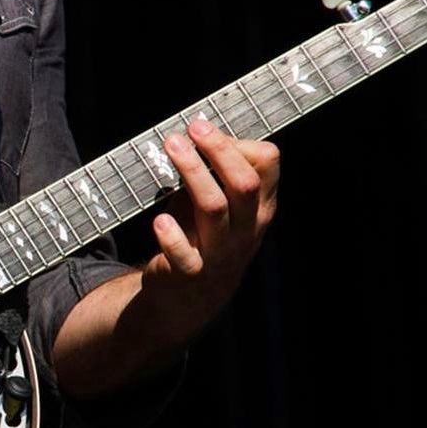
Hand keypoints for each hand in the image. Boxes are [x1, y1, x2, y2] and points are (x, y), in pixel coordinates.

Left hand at [144, 119, 279, 330]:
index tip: (202, 131)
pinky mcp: (191, 273)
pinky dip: (171, 235)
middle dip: (217, 150)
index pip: (267, 164)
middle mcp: (246, 229)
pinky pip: (186, 255)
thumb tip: (198, 131)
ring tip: (170, 146)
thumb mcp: (216, 204)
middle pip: (244, 182)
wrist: (188, 299)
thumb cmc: (200, 238)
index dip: (235, 142)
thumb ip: (214, 174)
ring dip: (192, 173)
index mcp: (258, 208)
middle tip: (190, 128)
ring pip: (214, 207)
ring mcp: (221, 253)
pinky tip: (159, 218)